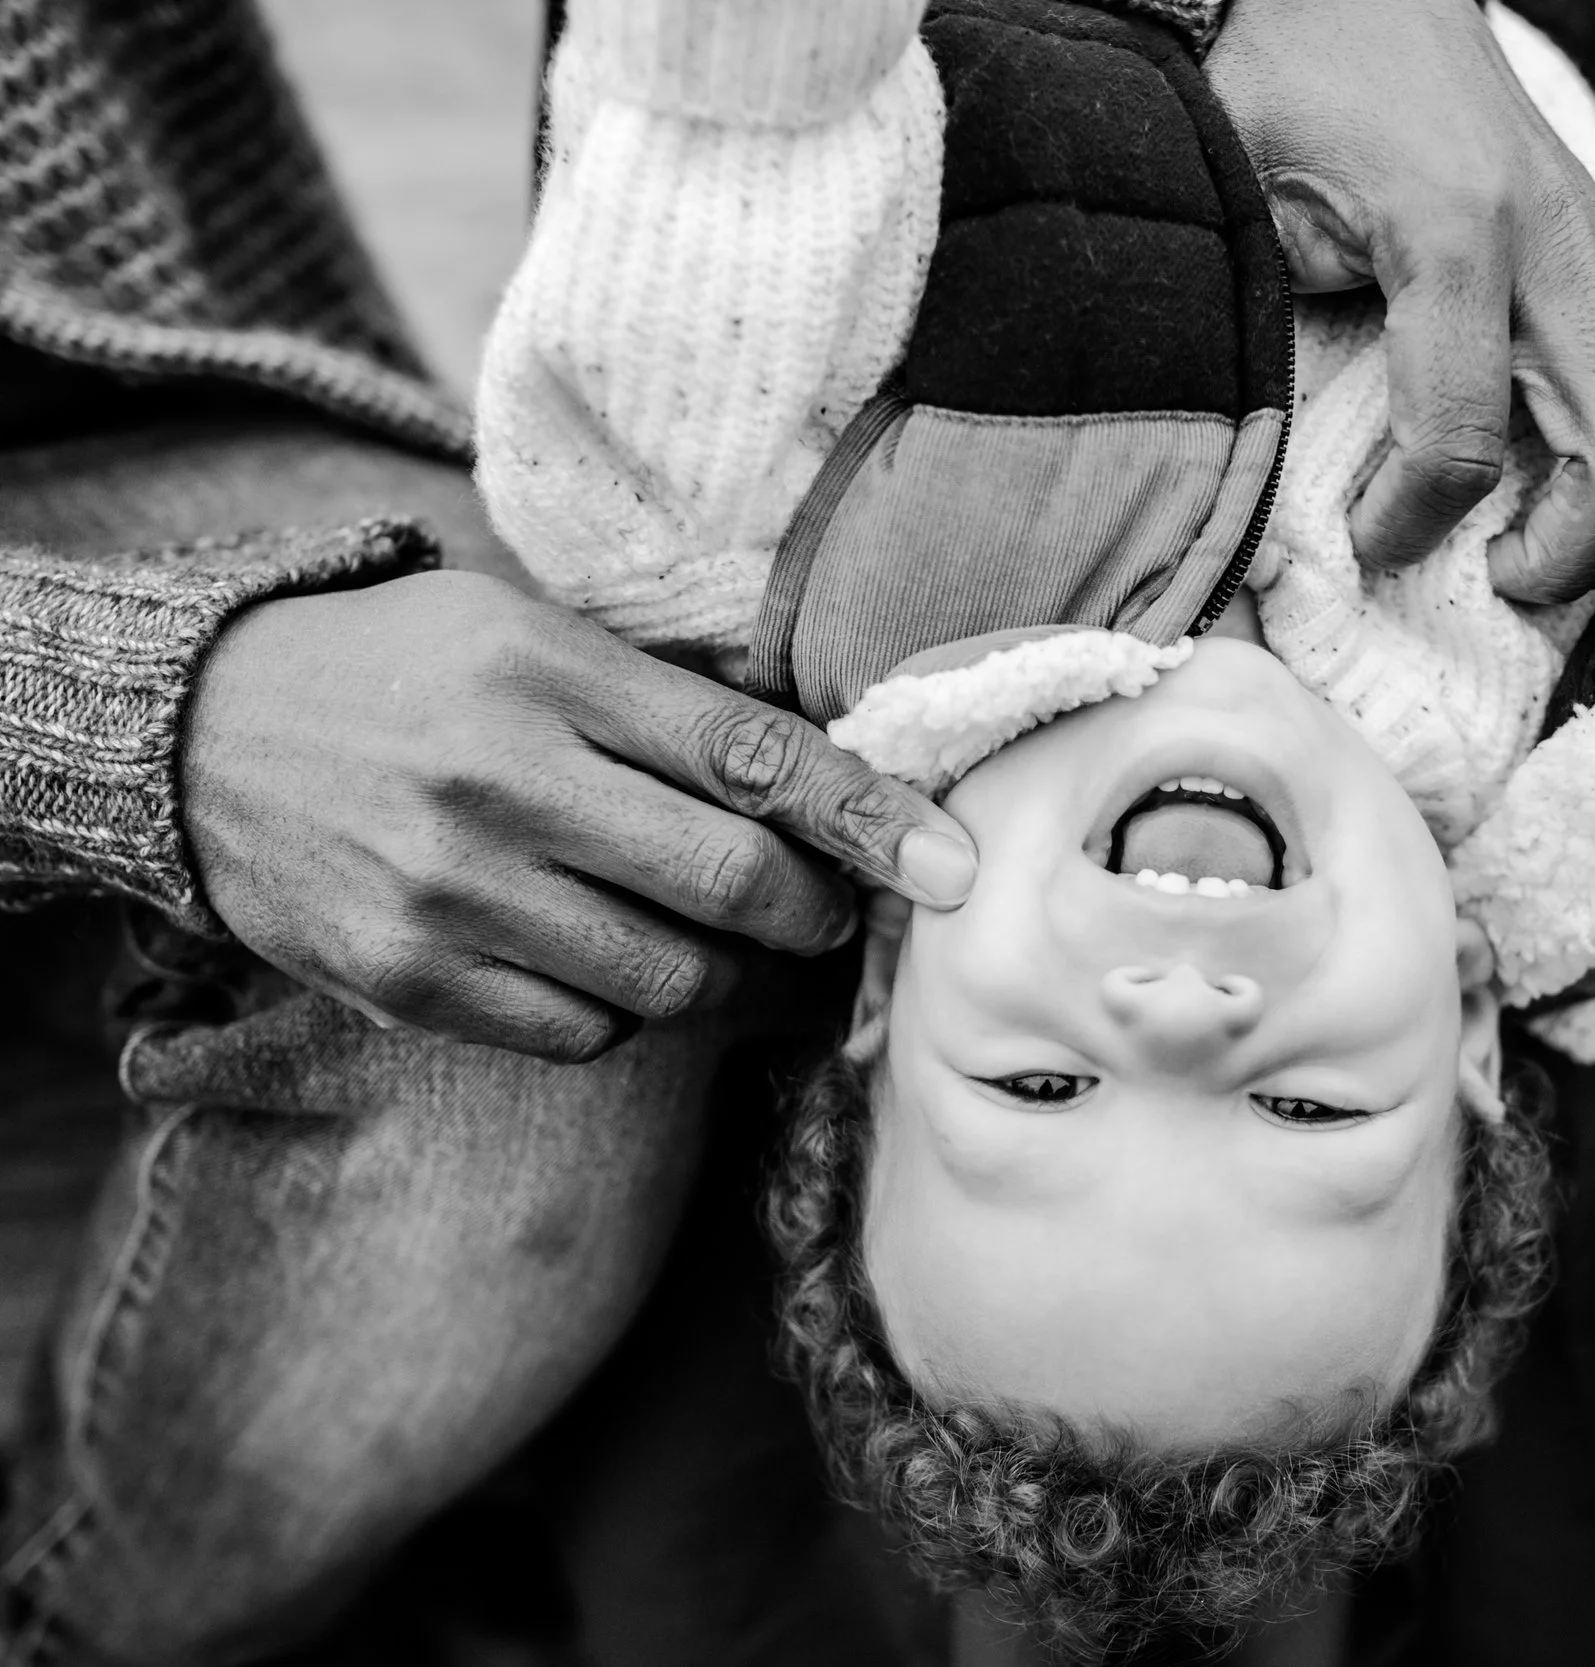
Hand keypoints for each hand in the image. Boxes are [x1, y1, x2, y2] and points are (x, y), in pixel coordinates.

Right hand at [182, 571, 978, 1061]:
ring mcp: (451, 894)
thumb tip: (834, 782)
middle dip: (817, 916)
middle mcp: (504, 784)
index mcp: (551, 674)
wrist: (197, 735)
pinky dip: (628, 1011)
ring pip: (671, 978)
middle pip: (732, 886)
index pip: (756, 758)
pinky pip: (584, 1032)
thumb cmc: (404, 672)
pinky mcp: (408, 982)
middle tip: (831, 916)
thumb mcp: (532, 636)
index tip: (950, 866)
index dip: (871, 820)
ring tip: (742, 951)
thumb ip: (670, 706)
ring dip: (736, 977)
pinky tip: (615, 965)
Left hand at [1207, 0, 1594, 602]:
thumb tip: (1297, 481)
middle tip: (1499, 575)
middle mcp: (1553, 245)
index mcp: (1449, 238)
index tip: (1368, 546)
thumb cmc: (1282, 91)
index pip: (1455, 444)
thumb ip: (1279, 337)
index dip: (1409, 526)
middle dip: (1573, 552)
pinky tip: (1581, 476)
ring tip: (1551, 537)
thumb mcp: (1247, 210)